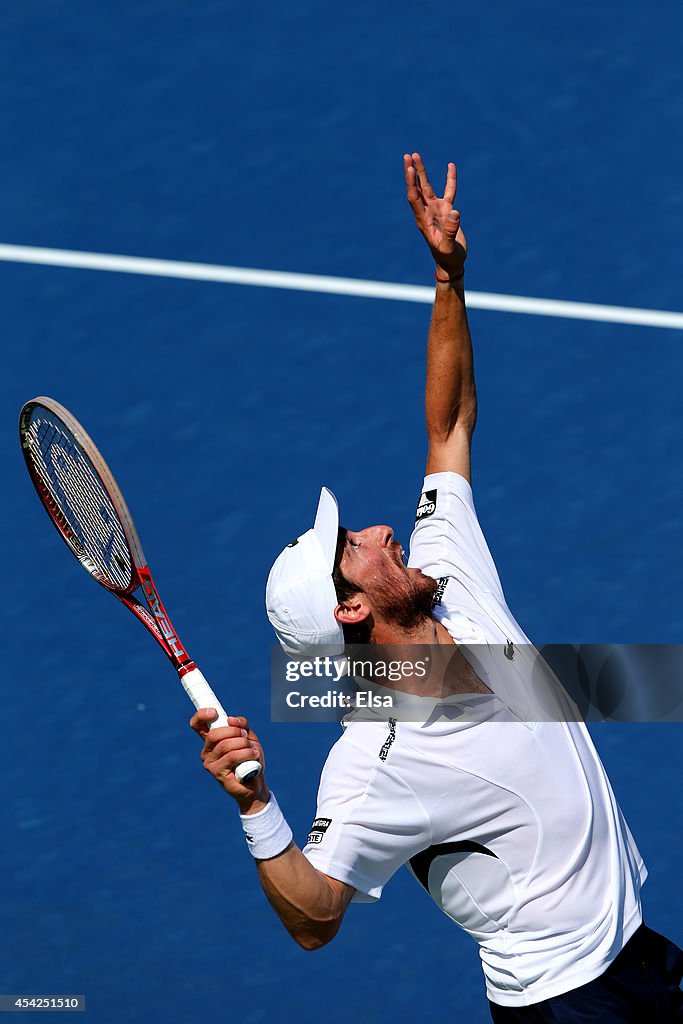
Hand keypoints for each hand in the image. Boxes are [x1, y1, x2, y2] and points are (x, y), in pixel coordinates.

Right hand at [190, 711, 269, 812]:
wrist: (257, 783)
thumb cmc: (250, 759)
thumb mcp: (249, 737)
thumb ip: (242, 725)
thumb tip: (231, 719)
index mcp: (212, 741)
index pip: (197, 725)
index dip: (201, 715)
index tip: (214, 712)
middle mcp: (207, 751)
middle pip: (214, 733)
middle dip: (234, 731)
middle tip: (245, 736)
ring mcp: (210, 763)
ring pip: (225, 745)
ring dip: (244, 744)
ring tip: (252, 750)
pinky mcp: (217, 773)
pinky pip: (232, 756)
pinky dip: (246, 753)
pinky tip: (253, 757)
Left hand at [404, 153, 466, 278]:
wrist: (452, 264)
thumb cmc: (448, 258)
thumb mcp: (448, 247)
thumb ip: (450, 231)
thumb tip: (455, 212)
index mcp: (423, 221)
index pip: (414, 198)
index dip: (411, 183)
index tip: (410, 168)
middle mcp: (427, 213)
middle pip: (416, 189)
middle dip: (411, 173)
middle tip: (407, 156)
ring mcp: (436, 210)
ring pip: (427, 187)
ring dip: (422, 172)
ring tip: (416, 155)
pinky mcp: (447, 211)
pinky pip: (448, 191)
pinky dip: (450, 179)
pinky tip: (450, 166)